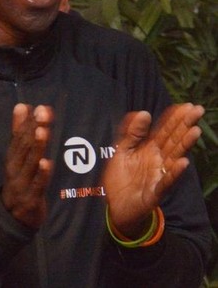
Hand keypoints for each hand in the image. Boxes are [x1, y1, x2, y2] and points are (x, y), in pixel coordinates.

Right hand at [2, 104, 53, 227]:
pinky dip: (41, 174)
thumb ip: (19, 131)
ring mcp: (22, 183)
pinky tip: (46, 162)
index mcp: (12, 158)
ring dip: (37, 147)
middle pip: (24, 147)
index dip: (26, 122)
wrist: (12, 216)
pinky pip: (37, 184)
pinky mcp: (32, 198)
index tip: (34, 107)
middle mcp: (15, 168)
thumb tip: (21, 106)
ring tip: (42, 131)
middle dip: (34, 129)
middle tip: (42, 113)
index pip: (18, 137)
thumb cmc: (19, 180)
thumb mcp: (16, 156)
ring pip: (30, 163)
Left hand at [102, 103, 202, 236]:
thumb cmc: (120, 177)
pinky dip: (175, 172)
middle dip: (184, 125)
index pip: (164, 130)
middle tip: (197, 110)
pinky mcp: (156, 191)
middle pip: (173, 139)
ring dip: (184, 144)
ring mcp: (159, 174)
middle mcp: (158, 159)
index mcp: (149, 148)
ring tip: (195, 131)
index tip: (185, 105)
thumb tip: (143, 112)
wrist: (114, 206)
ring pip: (174, 157)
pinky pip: (166, 181)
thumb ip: (131, 133)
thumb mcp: (121, 151)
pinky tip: (183, 162)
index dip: (174, 118)